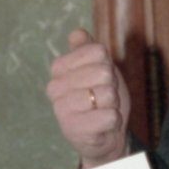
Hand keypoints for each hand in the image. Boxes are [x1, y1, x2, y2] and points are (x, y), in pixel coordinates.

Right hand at [46, 28, 130, 166]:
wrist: (103, 134)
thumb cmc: (100, 98)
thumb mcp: (97, 67)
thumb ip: (86, 48)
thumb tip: (77, 33)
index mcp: (59, 68)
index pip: (97, 51)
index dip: (107, 64)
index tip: (100, 78)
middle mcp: (55, 87)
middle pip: (104, 72)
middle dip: (111, 85)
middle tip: (102, 97)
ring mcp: (62, 109)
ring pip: (107, 94)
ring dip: (112, 104)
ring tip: (101, 110)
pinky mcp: (74, 130)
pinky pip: (109, 116)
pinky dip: (113, 120)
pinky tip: (102, 125)